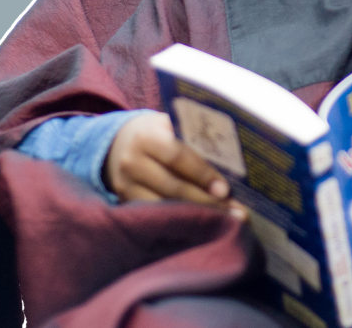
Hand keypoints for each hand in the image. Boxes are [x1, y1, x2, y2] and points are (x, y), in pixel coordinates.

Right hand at [104, 111, 238, 212]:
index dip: (202, 174)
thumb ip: (191, 138)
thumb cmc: (156, 132)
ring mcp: (124, 186)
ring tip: (224, 221)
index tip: (225, 190)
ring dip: (195, 217)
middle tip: (234, 211)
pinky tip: (200, 226)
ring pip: (164, 206)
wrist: (117, 143)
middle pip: (173, 187)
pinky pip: (154, 216)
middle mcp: (131, 163)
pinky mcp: (124, 203)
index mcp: (146, 137)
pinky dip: (179, 222)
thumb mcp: (169, 125)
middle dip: (205, 201)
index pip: (177, 157)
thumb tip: (231, 161)